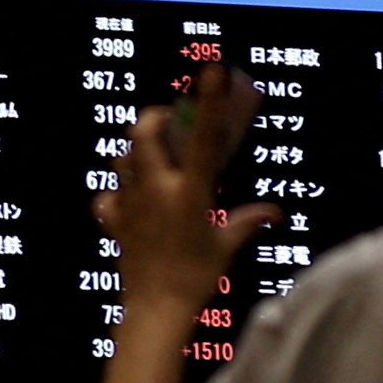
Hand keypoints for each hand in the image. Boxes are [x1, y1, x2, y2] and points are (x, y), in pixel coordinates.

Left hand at [94, 66, 281, 309]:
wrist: (157, 310)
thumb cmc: (196, 277)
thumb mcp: (227, 246)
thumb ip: (248, 221)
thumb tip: (274, 212)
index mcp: (190, 192)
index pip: (202, 138)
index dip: (207, 102)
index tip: (211, 72)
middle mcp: (157, 191)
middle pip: (143, 134)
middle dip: (154, 119)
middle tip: (168, 121)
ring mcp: (132, 205)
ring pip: (122, 159)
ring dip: (135, 152)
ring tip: (151, 158)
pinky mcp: (116, 223)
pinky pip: (107, 197)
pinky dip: (116, 193)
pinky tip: (128, 198)